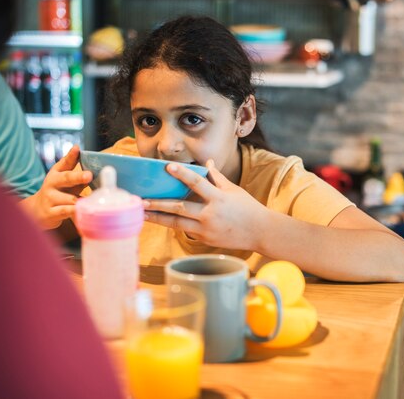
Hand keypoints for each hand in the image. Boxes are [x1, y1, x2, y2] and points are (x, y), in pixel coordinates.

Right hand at [20, 145, 91, 229]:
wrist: (37, 211)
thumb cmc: (57, 192)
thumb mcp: (63, 179)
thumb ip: (73, 168)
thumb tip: (79, 151)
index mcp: (56, 174)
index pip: (64, 163)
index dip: (71, 156)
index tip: (77, 149)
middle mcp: (51, 184)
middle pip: (66, 178)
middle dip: (78, 177)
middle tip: (89, 175)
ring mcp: (50, 199)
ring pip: (70, 199)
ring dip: (81, 200)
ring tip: (91, 201)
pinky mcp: (50, 213)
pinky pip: (66, 212)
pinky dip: (75, 212)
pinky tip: (83, 212)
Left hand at [143, 160, 267, 250]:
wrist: (260, 233)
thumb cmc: (248, 208)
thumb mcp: (234, 190)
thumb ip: (217, 177)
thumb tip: (207, 163)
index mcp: (219, 198)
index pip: (197, 184)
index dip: (182, 174)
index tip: (167, 167)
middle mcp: (210, 215)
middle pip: (180, 208)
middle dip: (159, 205)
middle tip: (142, 200)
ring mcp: (207, 230)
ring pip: (177, 224)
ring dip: (158, 218)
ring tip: (142, 214)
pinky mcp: (205, 240)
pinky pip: (186, 231)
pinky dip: (173, 225)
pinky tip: (159, 221)